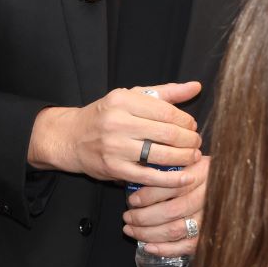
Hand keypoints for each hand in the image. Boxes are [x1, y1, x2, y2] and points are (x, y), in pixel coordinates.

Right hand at [27, 81, 202, 185]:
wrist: (71, 137)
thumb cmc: (105, 116)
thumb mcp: (131, 97)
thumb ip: (165, 93)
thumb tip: (195, 86)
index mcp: (122, 100)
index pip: (166, 111)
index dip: (186, 121)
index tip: (192, 126)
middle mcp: (117, 122)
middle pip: (166, 133)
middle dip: (189, 140)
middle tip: (196, 143)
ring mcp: (115, 147)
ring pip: (160, 155)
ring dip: (184, 158)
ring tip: (193, 157)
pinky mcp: (114, 168)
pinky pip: (149, 176)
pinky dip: (170, 180)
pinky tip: (184, 178)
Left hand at [125, 153, 206, 256]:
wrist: (230, 187)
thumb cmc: (202, 173)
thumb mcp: (189, 161)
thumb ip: (170, 169)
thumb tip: (139, 179)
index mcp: (203, 173)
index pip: (172, 186)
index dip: (148, 195)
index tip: (132, 200)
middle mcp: (209, 196)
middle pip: (171, 211)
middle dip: (143, 217)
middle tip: (127, 217)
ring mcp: (210, 218)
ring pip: (175, 230)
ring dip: (148, 233)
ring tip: (131, 230)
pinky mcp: (209, 235)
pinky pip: (187, 246)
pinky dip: (165, 249)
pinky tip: (148, 247)